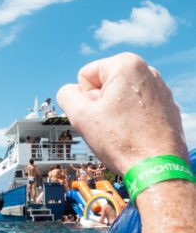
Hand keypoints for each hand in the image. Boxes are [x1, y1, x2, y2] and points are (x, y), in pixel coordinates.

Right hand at [57, 53, 187, 173]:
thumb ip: (66, 96)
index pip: (84, 76)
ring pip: (119, 96)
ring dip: (114, 112)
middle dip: (99, 103)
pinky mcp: (166, 105)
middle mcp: (146, 71)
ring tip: (121, 131)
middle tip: (107, 125)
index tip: (98, 115)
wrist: (156, 167)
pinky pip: (136, 106)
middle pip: (103, 84)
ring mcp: (159, 88)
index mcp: (125, 65)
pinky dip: (131, 118)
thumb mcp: (81, 117)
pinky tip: (134, 133)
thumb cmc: (122, 142)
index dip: (84, 98)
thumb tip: (69, 92)